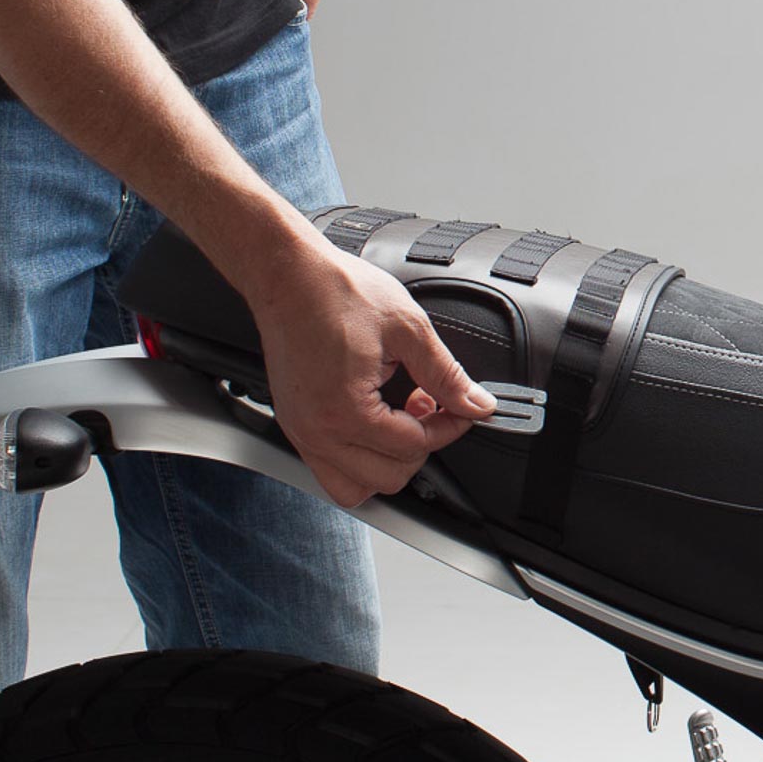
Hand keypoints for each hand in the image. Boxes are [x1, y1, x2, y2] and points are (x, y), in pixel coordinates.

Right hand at [251, 240, 496, 506]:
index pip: (412, 446)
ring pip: (353, 488)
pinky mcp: (293, 424)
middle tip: (430, 409)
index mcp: (345, 410)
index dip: (448, 428)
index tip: (461, 409)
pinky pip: (329, 469)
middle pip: (386, 478)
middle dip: (420, 447)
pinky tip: (373, 420)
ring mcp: (301, 431)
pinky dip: (358, 459)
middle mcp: (316, 431)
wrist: (287, 273)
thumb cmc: (334, 291)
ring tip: (399, 421)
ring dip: (386, 463)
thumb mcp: (407, 327)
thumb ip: (446, 374)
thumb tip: (476, 403)